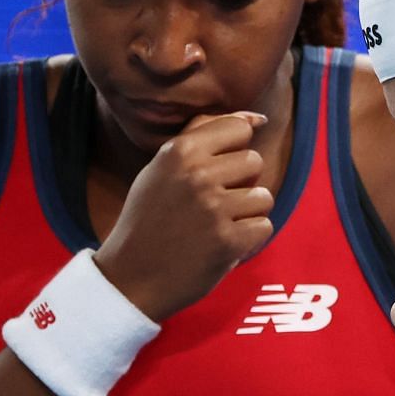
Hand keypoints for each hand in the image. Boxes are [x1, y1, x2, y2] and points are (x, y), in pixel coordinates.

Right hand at [92, 112, 274, 320]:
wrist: (130, 277)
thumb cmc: (151, 218)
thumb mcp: (162, 168)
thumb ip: (203, 135)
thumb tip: (256, 118)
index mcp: (180, 151)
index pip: (239, 128)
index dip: (233, 151)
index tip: (216, 171)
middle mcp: (197, 175)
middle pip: (255, 162)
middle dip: (241, 183)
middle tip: (212, 205)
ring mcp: (214, 208)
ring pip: (264, 196)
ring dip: (247, 214)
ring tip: (216, 225)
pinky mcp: (228, 241)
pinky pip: (264, 227)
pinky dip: (248, 239)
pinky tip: (222, 244)